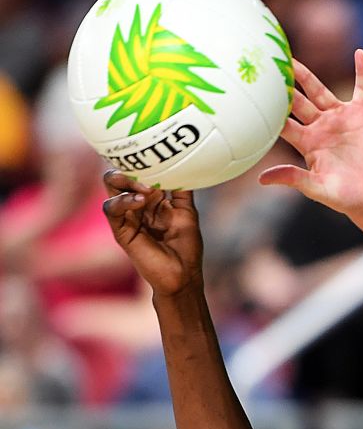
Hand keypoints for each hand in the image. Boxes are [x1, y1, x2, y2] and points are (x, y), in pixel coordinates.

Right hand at [101, 170, 201, 296]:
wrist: (182, 274)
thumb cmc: (186, 246)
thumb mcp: (187, 212)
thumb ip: (181, 191)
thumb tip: (184, 165)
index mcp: (153, 200)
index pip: (140, 174)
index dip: (143, 163)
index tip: (153, 154)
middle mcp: (137, 205)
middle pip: (121, 176)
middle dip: (129, 168)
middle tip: (144, 170)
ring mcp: (127, 217)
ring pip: (112, 188)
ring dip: (126, 182)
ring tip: (146, 189)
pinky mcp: (120, 231)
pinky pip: (111, 209)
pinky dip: (123, 201)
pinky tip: (140, 202)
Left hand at [259, 51, 362, 215]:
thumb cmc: (345, 198)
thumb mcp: (317, 188)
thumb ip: (293, 178)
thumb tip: (262, 179)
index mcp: (307, 142)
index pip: (283, 122)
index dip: (268, 109)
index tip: (250, 93)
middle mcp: (320, 126)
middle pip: (296, 100)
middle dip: (281, 85)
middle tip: (264, 66)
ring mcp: (340, 119)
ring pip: (319, 90)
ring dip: (306, 75)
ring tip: (291, 57)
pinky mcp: (362, 116)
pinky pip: (361, 89)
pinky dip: (361, 71)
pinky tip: (359, 53)